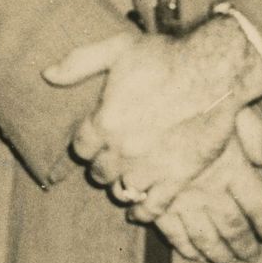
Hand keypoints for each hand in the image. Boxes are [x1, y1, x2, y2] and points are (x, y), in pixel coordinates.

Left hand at [44, 18, 261, 211]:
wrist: (214, 73)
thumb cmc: (165, 57)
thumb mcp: (115, 50)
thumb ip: (78, 63)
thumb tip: (47, 75)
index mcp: (104, 121)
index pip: (79, 147)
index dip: (85, 144)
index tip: (93, 141)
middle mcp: (122, 150)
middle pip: (98, 172)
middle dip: (101, 166)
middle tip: (110, 160)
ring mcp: (150, 167)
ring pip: (122, 191)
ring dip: (120, 186)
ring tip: (124, 180)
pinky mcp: (178, 177)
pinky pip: (154, 207)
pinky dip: (143, 212)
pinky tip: (139, 210)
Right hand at [150, 108, 261, 262]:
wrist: (145, 94)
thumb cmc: (191, 96)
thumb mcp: (229, 108)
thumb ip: (250, 134)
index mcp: (232, 166)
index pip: (259, 207)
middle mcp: (210, 187)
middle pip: (233, 228)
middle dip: (244, 247)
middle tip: (250, 258)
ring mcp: (180, 196)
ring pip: (204, 236)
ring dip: (216, 253)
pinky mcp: (152, 198)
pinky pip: (171, 232)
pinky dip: (183, 247)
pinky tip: (192, 254)